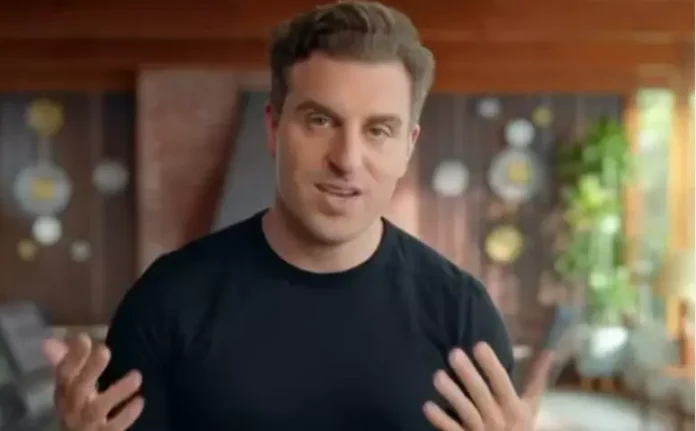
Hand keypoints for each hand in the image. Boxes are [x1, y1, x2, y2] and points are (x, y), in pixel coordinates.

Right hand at [42, 334, 143, 430]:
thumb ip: (65, 363)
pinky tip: (139, 401)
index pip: (64, 373)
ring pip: (97, 408)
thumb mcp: (70, 388)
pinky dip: (126, 415)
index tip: (83, 338)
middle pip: (78, 388)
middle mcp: (72, 407)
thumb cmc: (77, 408)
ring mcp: (86, 423)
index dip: (72, 356)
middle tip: (105, 350)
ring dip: (117, 391)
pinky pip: (113, 427)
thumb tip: (48, 341)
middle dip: (90, 369)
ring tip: (137, 376)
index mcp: (65, 392)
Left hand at [423, 343, 553, 430]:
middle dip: (468, 374)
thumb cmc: (519, 428)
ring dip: (452, 394)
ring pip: (466, 412)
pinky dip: (440, 419)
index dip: (491, 365)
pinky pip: (452, 430)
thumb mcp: (530, 406)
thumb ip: (536, 378)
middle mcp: (498, 419)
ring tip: (437, 376)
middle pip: (481, 395)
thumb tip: (549, 350)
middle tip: (454, 353)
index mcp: (514, 408)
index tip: (479, 345)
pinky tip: (427, 405)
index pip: (502, 383)